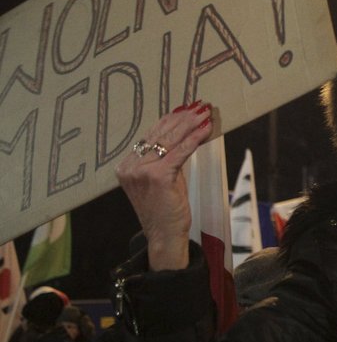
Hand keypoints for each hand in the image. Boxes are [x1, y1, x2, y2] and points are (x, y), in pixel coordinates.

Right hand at [115, 101, 213, 270]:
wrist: (164, 235)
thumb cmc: (166, 209)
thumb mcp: (163, 179)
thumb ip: (167, 158)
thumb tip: (184, 133)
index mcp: (126, 166)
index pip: (151, 135)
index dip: (170, 120)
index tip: (186, 108)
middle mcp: (129, 166)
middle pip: (160, 135)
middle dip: (183, 118)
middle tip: (200, 106)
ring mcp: (140, 171)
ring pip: (170, 141)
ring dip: (190, 124)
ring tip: (205, 113)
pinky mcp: (156, 177)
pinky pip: (179, 153)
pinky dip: (194, 139)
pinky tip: (205, 129)